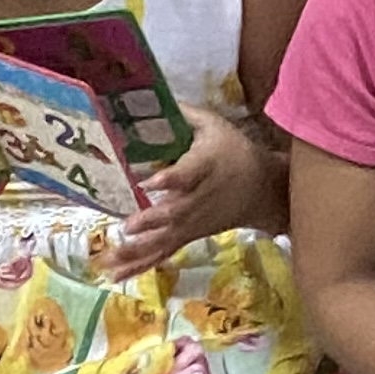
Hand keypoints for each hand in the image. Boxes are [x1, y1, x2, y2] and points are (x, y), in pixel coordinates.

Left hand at [95, 123, 281, 282]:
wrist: (263, 189)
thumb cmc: (235, 152)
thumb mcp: (216, 126)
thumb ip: (184, 116)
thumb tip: (148, 98)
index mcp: (207, 166)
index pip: (190, 173)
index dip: (172, 178)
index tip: (151, 180)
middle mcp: (199, 198)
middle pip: (176, 213)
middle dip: (153, 221)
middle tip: (128, 226)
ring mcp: (193, 222)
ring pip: (166, 239)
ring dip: (138, 251)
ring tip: (111, 260)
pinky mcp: (188, 236)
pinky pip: (163, 253)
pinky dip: (140, 265)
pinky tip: (116, 275)